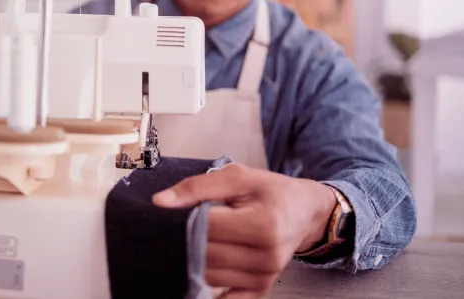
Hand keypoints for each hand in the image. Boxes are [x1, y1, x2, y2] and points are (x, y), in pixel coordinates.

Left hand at [152, 163, 336, 297]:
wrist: (303, 211)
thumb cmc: (271, 192)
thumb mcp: (237, 176)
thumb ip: (197, 187)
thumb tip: (161, 202)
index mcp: (264, 224)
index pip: (208, 228)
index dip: (184, 220)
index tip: (173, 213)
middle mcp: (267, 255)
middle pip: (206, 254)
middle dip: (186, 240)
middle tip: (177, 227)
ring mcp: (264, 276)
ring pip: (209, 276)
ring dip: (193, 260)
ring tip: (194, 240)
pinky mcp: (260, 288)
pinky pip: (225, 298)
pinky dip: (208, 284)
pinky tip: (200, 268)